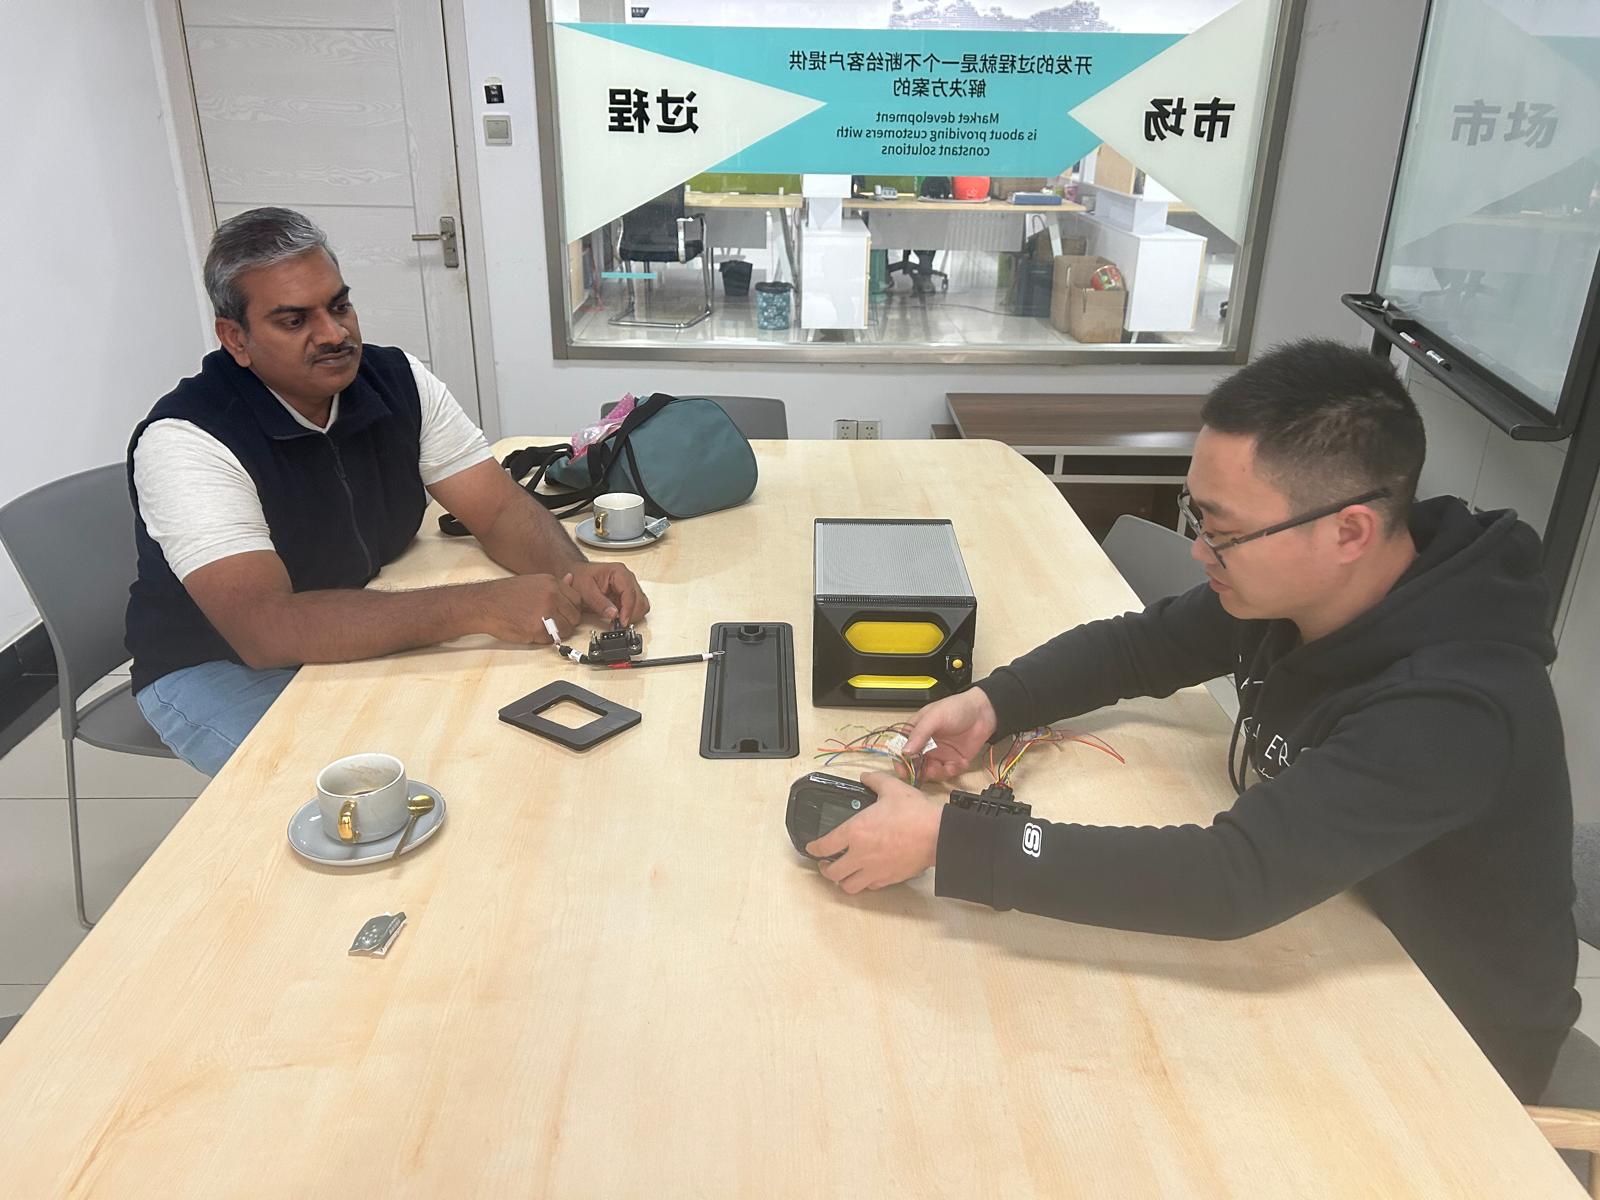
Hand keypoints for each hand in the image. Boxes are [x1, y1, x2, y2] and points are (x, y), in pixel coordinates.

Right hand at [473, 574, 581, 642]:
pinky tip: (532, 631)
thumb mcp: (533, 581)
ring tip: (543, 627)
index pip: (577, 600)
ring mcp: (545, 613)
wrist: (485, 604)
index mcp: (552, 583)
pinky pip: (551, 639)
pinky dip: (544, 639)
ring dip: (557, 632)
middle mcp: (551, 596)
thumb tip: (571, 579)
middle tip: (553, 622)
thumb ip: (555, 584)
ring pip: (566, 630)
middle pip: (575, 616)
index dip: (571, 609)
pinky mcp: (536, 629)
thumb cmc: (506, 594)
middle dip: (566, 622)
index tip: (564, 613)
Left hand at [564, 561, 649, 624]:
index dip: (628, 609)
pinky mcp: (628, 596)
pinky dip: (630, 615)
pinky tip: (619, 618)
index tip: (622, 621)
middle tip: (618, 624)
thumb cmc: (580, 578)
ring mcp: (629, 587)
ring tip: (618, 621)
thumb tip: (614, 614)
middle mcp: (628, 578)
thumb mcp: (585, 590)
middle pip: (640, 600)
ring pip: (641, 605)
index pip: (630, 592)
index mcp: (619, 572)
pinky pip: (636, 608)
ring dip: (632, 616)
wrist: (577, 576)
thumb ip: (599, 602)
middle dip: (631, 614)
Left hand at [806, 771, 943, 893]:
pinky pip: (869, 887)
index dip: (814, 848)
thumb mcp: (892, 788)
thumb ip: (874, 781)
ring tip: (843, 873)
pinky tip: (866, 874)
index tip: (811, 848)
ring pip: (848, 886)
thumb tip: (865, 777)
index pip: (824, 846)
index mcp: (855, 832)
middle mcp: (859, 855)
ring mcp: (874, 871)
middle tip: (826, 863)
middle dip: (825, 869)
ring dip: (842, 880)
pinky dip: (864, 883)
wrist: (938, 835)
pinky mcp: (888, 880)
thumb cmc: (914, 813)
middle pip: (832, 872)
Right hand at [902, 688, 997, 781]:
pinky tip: (958, 764)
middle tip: (927, 772)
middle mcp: (925, 745)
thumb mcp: (935, 717)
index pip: (902, 750)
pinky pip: (948, 773)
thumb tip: (905, 751)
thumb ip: (919, 734)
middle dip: (920, 772)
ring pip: (930, 772)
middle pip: (915, 765)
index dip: (900, 762)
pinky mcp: (954, 761)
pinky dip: (952, 772)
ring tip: (945, 768)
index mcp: (916, 732)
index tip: (903, 771)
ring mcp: (939, 754)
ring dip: (936, 774)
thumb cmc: (956, 708)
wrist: (984, 712)